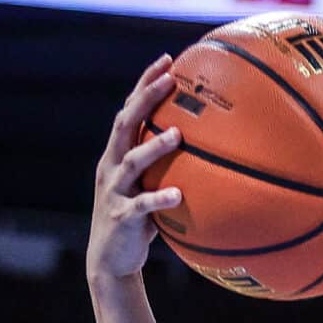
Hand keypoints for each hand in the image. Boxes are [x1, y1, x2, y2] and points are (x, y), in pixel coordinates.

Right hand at [86, 56, 185, 287]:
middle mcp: (111, 167)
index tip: (167, 61)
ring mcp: (114, 191)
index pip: (129, 110)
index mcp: (117, 155)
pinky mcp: (121, 217)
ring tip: (177, 134)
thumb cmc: (137, 223)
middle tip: (169, 80)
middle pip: (125, 124)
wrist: (110, 261)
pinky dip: (159, 199)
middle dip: (145, 98)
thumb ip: (168, 169)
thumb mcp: (149, 188)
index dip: (145, 84)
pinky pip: (142, 206)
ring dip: (154, 146)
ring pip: (131, 161)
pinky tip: (179, 195)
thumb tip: (212, 152)